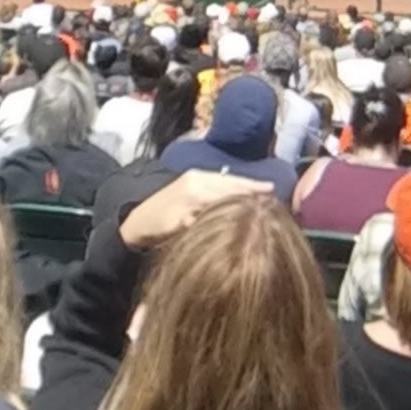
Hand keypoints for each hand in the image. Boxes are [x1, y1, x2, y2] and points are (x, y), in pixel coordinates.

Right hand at [119, 171, 271, 249]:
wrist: (138, 222)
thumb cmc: (170, 209)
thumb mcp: (192, 194)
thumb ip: (215, 194)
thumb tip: (248, 197)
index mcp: (198, 176)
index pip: (231, 178)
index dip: (252, 184)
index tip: (272, 189)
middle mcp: (194, 185)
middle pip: (229, 189)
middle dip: (250, 196)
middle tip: (271, 204)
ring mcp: (186, 202)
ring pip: (218, 204)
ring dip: (237, 209)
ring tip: (258, 217)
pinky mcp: (179, 220)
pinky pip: (202, 224)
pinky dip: (216, 226)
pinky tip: (231, 232)